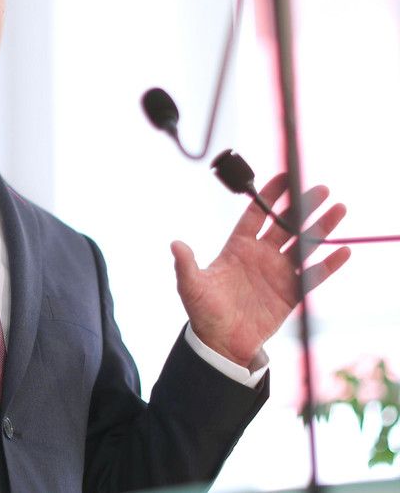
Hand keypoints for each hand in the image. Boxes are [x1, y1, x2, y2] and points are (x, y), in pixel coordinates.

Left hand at [171, 173, 350, 366]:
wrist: (220, 342)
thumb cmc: (203, 311)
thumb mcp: (190, 286)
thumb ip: (186, 265)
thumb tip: (175, 245)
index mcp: (238, 247)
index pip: (257, 214)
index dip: (270, 196)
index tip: (284, 177)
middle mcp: (261, 255)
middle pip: (286, 225)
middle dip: (302, 206)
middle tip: (319, 188)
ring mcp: (277, 273)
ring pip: (303, 245)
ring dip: (321, 228)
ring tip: (339, 210)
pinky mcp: (290, 293)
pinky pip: (312, 275)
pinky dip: (328, 265)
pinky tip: (343, 251)